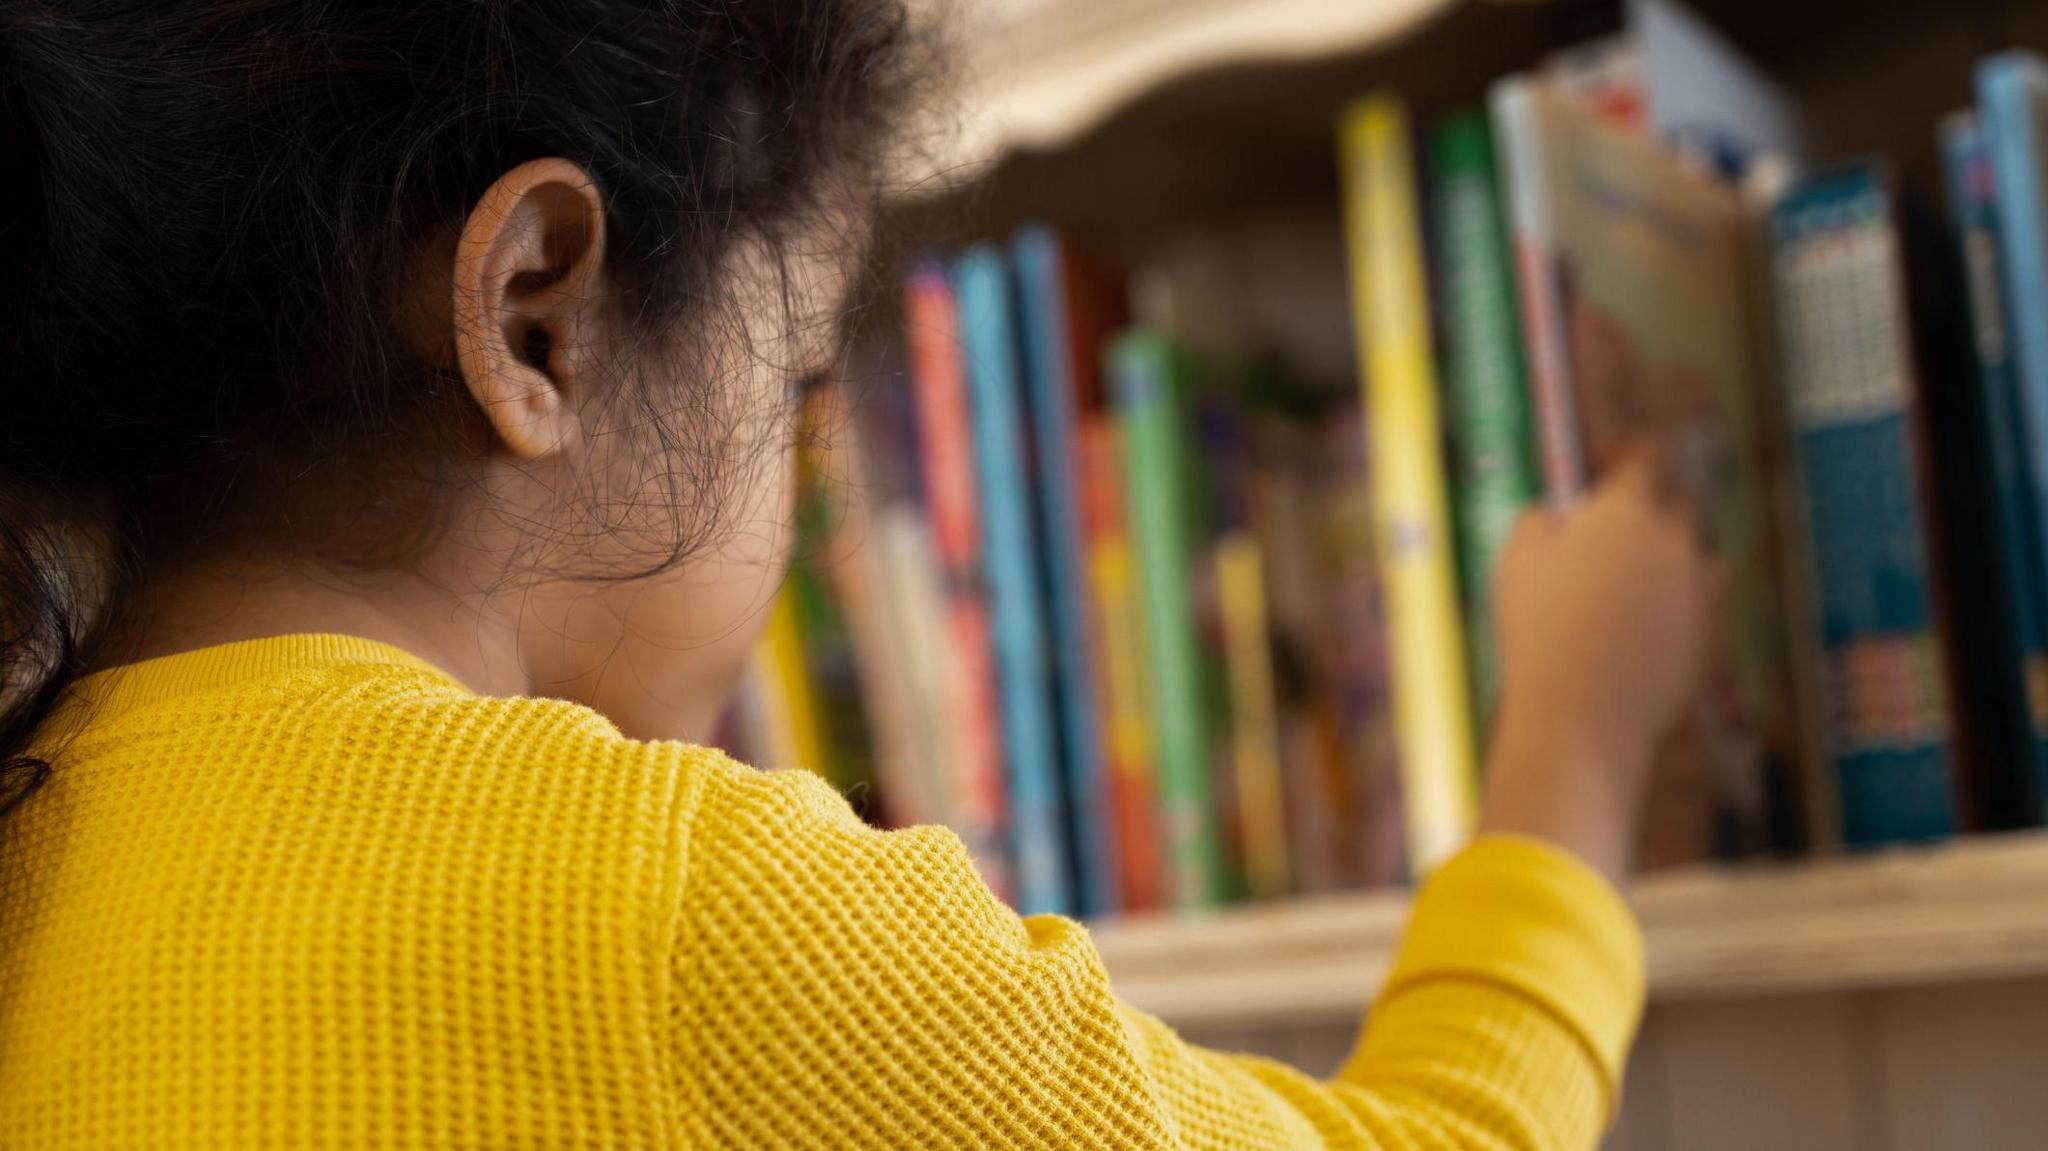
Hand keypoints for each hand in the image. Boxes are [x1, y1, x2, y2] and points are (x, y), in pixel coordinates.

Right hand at [1477, 446, 1719, 881]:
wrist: (1581, 716)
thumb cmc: (1539, 632)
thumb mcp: (1514, 562)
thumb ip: (1539, 521)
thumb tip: (1558, 516)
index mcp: (1627, 511)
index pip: (1646, 454)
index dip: (1628, 451)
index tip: (1611, 458)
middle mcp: (1676, 541)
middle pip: (1680, 501)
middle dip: (1653, 505)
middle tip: (1617, 527)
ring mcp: (1702, 590)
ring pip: (1697, 555)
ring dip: (1670, 558)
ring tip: (1630, 585)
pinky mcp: (1712, 635)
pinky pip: (1701, 605)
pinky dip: (1679, 606)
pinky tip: (1641, 629)